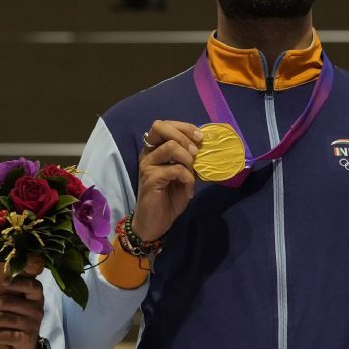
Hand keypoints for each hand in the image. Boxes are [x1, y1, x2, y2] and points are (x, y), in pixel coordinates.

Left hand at [0, 274, 44, 348]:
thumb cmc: (18, 325)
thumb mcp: (19, 309)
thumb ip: (11, 296)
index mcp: (36, 299)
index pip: (32, 285)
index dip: (18, 282)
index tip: (4, 281)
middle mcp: (37, 310)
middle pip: (7, 302)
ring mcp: (32, 325)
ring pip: (2, 318)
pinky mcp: (25, 339)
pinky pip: (2, 335)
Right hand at [132, 120, 203, 241]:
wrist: (155, 223)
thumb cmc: (168, 199)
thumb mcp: (183, 175)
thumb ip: (187, 160)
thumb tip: (201, 146)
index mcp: (154, 150)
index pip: (164, 125)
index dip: (184, 127)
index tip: (200, 138)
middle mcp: (148, 154)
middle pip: (159, 126)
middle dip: (183, 135)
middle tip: (195, 151)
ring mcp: (147, 165)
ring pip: (170, 146)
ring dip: (187, 158)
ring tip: (190, 171)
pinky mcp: (150, 179)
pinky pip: (175, 169)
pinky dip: (187, 176)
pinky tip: (187, 186)